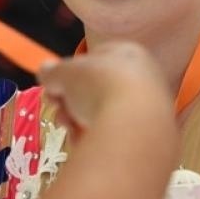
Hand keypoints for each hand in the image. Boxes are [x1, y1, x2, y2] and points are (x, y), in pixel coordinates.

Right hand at [36, 41, 168, 136]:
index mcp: (128, 52)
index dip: (69, 75)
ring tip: (71, 132)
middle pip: (98, 88)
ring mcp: (152, 105)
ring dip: (82, 122)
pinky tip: (88, 146)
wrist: (134, 126)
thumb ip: (52, 72)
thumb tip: (45, 71)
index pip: (93, 60)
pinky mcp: (154, 133)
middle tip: (60, 115)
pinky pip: (120, 132)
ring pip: (108, 112)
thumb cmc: (98, 87)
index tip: (54, 90)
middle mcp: (145, 75)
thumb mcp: (64, 75)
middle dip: (72, 103)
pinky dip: (101, 138)